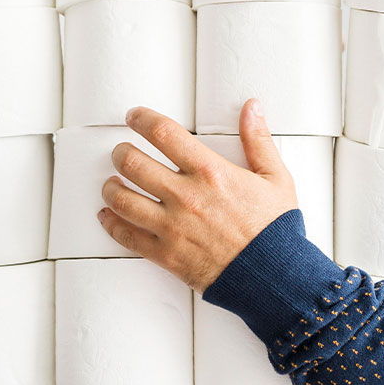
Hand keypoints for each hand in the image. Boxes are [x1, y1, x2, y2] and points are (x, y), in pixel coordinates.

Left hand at [97, 99, 297, 291]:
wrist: (273, 277)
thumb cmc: (275, 229)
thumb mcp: (275, 178)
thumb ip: (258, 140)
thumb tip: (252, 107)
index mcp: (210, 172)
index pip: (163, 134)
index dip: (142, 119)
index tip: (134, 116)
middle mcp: (185, 196)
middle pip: (132, 163)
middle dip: (120, 152)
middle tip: (121, 151)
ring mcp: (171, 227)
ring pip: (121, 199)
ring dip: (110, 186)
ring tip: (113, 182)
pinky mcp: (165, 254)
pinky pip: (125, 236)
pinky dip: (110, 223)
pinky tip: (108, 215)